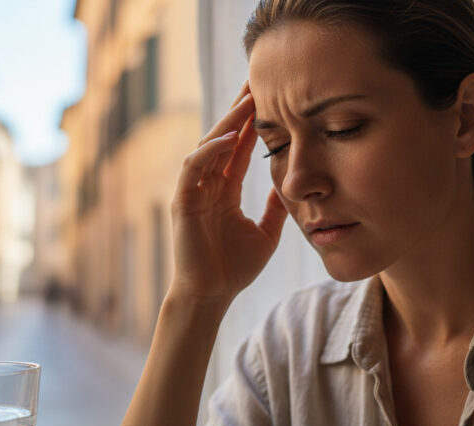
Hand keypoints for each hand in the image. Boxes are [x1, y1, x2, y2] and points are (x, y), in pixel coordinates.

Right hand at [168, 81, 287, 306]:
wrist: (212, 295)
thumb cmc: (235, 268)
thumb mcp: (267, 232)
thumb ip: (275, 207)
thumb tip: (291, 184)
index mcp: (225, 189)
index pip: (240, 147)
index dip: (254, 123)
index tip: (272, 98)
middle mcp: (207, 184)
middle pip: (223, 138)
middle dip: (240, 111)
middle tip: (257, 82)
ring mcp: (193, 190)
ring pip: (208, 145)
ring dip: (227, 123)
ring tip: (248, 102)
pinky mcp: (182, 201)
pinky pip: (194, 167)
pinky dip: (211, 151)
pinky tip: (232, 137)